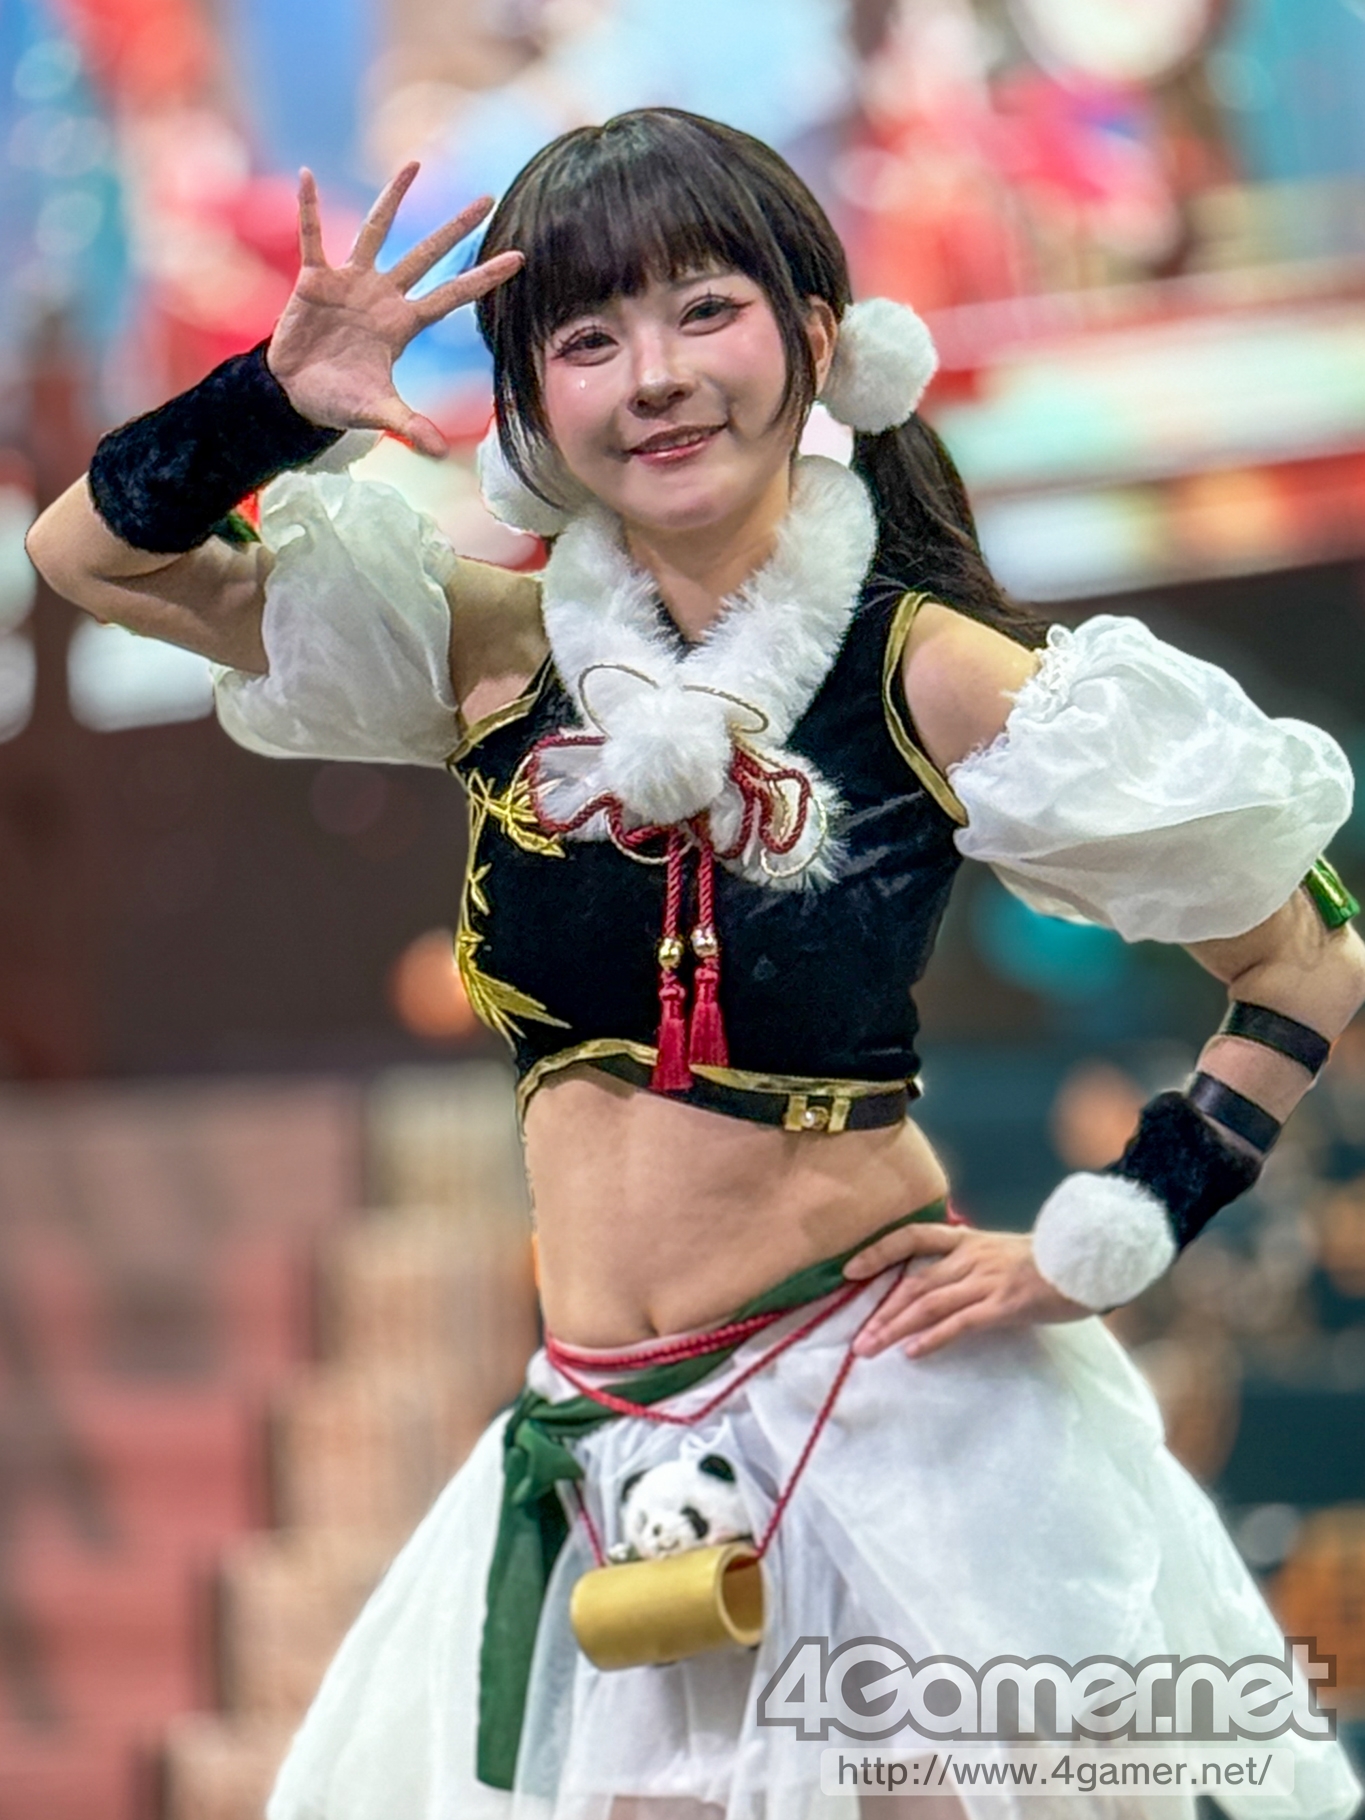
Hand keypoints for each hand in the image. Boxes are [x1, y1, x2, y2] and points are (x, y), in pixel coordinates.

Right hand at [267, 164, 522, 457]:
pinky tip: (308, 175)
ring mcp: (350, 283)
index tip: (519, 257)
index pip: (453, 296)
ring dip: (393, 198)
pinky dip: (309, 209)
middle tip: (487, 198)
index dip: (484, 277)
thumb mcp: (377, 412)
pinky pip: (313, 237)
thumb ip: (408, 425)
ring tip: (414, 165)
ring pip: (377, 231)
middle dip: (455, 228)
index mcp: (403, 324)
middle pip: (426, 255)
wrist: (294, 394)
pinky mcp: (314, 279)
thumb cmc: (339, 400)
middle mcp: (383, 296)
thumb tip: (438, 452)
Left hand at [843, 1222, 1089, 1359]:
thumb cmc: (1050, 1261)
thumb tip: (944, 1282)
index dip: (879, 1251)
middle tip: (856, 1341)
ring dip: (895, 1329)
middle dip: (881, 1313)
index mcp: (968, 1240)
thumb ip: (972, 1263)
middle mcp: (970, 1258)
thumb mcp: (1003, 1252)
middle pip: (913, 1284)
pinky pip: (960, 1322)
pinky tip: (913, 1353)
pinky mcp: (1004, 1305)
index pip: (913, 1237)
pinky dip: (933, 1338)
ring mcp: (986, 1281)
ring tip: (870, 1349)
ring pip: (928, 1304)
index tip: (850, 1270)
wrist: (1090, 1259)